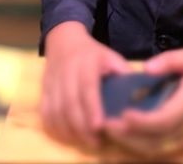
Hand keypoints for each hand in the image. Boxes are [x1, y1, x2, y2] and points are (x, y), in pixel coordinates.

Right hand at [40, 21, 131, 147]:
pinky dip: (54, 128)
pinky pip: (45, 113)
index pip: (87, 87)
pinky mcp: (43, 91)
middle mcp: (67, 72)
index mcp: (86, 63)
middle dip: (81, 127)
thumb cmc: (93, 54)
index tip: (99, 126)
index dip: (92, 108)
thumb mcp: (111, 57)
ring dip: (68, 131)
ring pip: (56, 111)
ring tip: (84, 141)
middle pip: (70, 104)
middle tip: (96, 141)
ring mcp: (52, 82)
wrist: (64, 41)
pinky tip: (67, 136)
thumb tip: (140, 93)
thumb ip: (123, 74)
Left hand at [102, 48, 182, 155]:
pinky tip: (125, 135)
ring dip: (130, 143)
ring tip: (109, 130)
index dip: (141, 121)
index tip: (122, 113)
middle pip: (154, 140)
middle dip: (127, 135)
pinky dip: (139, 145)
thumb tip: (146, 68)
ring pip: (154, 149)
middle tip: (105, 124)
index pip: (163, 120)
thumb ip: (170, 60)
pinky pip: (159, 149)